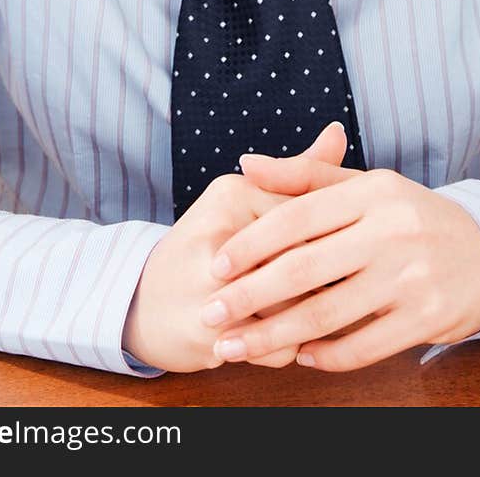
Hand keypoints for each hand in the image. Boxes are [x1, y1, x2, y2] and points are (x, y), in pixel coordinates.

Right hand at [121, 121, 349, 371]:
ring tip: (292, 314)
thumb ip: (297, 173)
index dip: (328, 245)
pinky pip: (275, 346)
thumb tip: (338, 130)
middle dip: (319, 284)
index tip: (330, 255)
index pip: (307, 220)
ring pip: (295, 308)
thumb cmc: (207, 246)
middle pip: (305, 264)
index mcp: (232, 193)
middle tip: (318, 288)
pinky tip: (269, 339)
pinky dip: (282, 348)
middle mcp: (218, 234)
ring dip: (305, 320)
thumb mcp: (246, 199)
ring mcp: (208, 285)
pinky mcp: (205, 331)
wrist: (141, 301)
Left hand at [198, 154, 479, 371]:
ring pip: (326, 315)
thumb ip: (304, 176)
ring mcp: (411, 276)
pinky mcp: (426, 317)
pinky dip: (324, 356)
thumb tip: (245, 163)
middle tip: (212, 315)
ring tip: (236, 347)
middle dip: (249, 297)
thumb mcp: (365, 186)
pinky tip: (298, 355)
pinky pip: (362, 346)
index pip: (297, 216)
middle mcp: (392, 230)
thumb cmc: (408, 217)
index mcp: (372, 192)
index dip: (251, 243)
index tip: (216, 266)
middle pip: (304, 269)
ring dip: (273, 336)